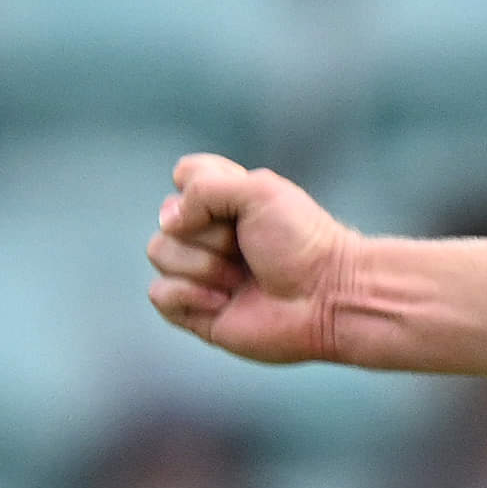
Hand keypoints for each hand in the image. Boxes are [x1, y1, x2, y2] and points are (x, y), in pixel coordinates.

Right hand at [147, 153, 356, 364]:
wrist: (327, 299)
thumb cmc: (301, 243)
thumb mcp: (258, 192)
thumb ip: (204, 188)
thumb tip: (168, 222)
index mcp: (226, 200)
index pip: (184, 176)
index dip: (199, 188)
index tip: (239, 204)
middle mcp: (209, 235)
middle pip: (165, 219)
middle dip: (207, 234)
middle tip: (248, 249)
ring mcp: (201, 273)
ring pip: (159, 253)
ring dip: (205, 266)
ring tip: (242, 280)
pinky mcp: (197, 312)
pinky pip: (159, 294)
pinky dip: (190, 295)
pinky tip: (225, 303)